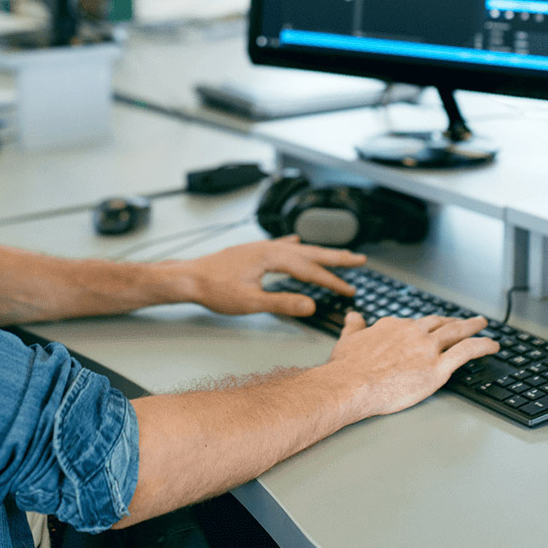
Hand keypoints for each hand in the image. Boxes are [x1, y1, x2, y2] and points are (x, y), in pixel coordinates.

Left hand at [167, 235, 365, 316]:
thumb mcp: (251, 302)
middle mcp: (269, 248)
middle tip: (359, 260)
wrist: (188, 278)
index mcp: (272, 257)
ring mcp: (260, 248)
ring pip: (298, 249)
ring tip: (337, 253)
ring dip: (319, 252)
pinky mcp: (252, 252)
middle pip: (310, 252)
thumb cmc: (214, 289)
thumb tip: (311, 306)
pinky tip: (297, 241)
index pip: (310, 271)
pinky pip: (280, 246)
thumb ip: (283, 303)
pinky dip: (293, 246)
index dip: (332, 282)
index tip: (350, 290)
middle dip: (336, 258)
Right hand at [326, 312, 498, 417]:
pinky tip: (493, 345)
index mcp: (393, 327)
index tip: (431, 328)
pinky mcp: (437, 368)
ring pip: (456, 333)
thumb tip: (353, 316)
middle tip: (465, 321)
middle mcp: (413, 333)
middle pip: (440, 324)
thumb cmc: (347, 368)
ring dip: (472, 327)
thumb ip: (354, 327)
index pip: (415, 324)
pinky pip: (467, 351)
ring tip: (482, 325)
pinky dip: (483, 345)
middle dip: (454, 321)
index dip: (426, 326)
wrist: (350, 384)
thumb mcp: (348, 339)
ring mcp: (427, 349)